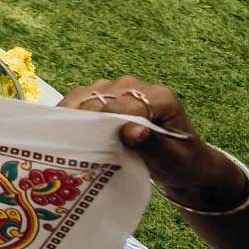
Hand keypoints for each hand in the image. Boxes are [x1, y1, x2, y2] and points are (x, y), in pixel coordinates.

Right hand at [59, 77, 246, 208]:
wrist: (182, 161)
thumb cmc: (180, 161)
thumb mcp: (172, 158)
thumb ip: (152, 143)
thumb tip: (134, 131)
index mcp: (160, 97)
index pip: (120, 105)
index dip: (106, 126)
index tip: (98, 147)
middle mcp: (137, 87)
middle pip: (99, 99)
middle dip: (87, 123)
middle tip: (80, 148)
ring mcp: (119, 88)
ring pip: (84, 95)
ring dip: (74, 117)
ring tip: (70, 139)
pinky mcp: (105, 94)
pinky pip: (79, 98)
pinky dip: (69, 112)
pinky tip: (66, 129)